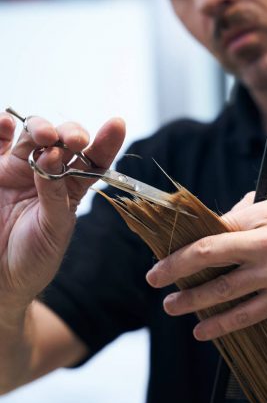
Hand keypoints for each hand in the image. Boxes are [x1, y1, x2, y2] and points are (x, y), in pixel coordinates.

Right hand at [0, 111, 124, 310]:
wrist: (2, 279)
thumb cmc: (34, 258)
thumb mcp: (54, 228)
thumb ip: (55, 194)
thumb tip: (54, 157)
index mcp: (71, 189)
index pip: (93, 161)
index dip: (106, 141)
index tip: (117, 124)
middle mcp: (47, 174)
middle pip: (63, 141)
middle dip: (71, 133)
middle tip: (74, 140)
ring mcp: (18, 170)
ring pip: (32, 136)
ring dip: (40, 127)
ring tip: (45, 136)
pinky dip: (1, 127)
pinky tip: (6, 123)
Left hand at [146, 193, 266, 339]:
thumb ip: (258, 208)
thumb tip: (228, 213)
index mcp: (265, 216)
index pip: (215, 225)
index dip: (188, 237)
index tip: (170, 247)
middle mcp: (265, 244)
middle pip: (208, 254)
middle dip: (174, 266)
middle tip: (153, 277)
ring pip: (222, 289)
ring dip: (191, 300)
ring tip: (170, 306)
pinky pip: (246, 315)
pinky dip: (221, 324)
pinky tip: (202, 331)